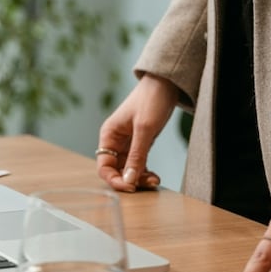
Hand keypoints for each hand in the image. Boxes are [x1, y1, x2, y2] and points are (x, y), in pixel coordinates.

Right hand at [96, 74, 177, 191]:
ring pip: (128, 169)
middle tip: (147, 185)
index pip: (104, 166)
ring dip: (139, 178)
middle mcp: (115, 141)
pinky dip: (145, 172)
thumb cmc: (151, 99)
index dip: (114, 179)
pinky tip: (154, 176)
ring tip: (154, 180)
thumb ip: (136, 156)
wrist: (166, 83)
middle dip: (129, 180)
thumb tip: (128, 181)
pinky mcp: (140, 143)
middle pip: (116, 170)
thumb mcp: (144, 129)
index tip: (130, 187)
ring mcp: (128, 143)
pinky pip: (138, 163)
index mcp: (109, 134)